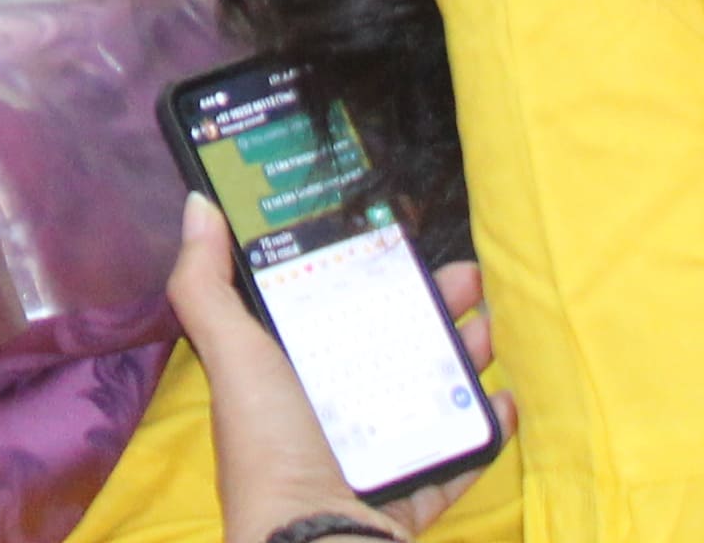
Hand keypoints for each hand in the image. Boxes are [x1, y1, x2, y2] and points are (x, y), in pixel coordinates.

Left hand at [170, 194, 498, 542]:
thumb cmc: (270, 448)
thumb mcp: (232, 355)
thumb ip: (206, 285)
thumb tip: (199, 207)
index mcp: (281, 376)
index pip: (326, 310)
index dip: (361, 273)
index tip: (398, 238)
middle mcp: (324, 415)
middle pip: (387, 346)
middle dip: (429, 306)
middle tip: (467, 276)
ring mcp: (372, 458)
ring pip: (428, 395)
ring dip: (464, 357)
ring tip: (491, 326)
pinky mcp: (409, 497)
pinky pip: (456, 458)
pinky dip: (484, 429)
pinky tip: (504, 398)